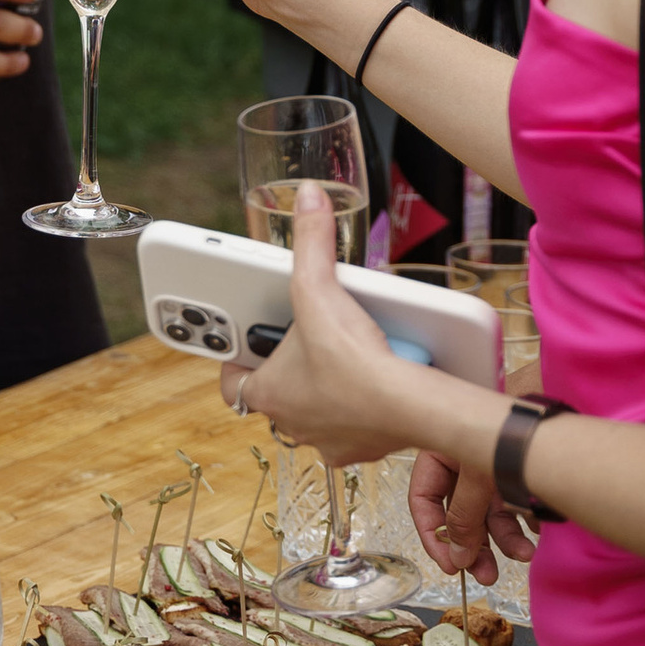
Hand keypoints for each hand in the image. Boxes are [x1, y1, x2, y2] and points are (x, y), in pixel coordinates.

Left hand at [214, 179, 417, 467]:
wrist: (410, 405)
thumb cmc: (354, 359)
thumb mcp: (321, 289)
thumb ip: (312, 242)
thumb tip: (307, 197)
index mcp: (269, 394)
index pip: (234, 384)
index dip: (237, 362)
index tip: (246, 343)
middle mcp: (292, 424)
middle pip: (279, 394)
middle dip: (290, 369)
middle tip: (306, 341)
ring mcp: (328, 440)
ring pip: (317, 413)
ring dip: (324, 389)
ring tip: (343, 357)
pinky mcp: (363, 448)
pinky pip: (355, 428)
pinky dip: (361, 408)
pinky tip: (377, 382)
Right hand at [408, 440, 536, 582]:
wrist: (552, 416)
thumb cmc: (507, 434)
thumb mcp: (477, 478)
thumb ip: (463, 520)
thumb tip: (458, 560)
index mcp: (440, 453)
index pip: (423, 501)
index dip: (433, 535)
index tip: (451, 565)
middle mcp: (463, 462)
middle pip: (459, 513)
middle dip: (474, 546)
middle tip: (487, 575)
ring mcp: (491, 467)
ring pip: (490, 514)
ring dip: (505, 539)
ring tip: (525, 554)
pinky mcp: (517, 471)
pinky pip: (514, 506)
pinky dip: (524, 522)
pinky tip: (537, 531)